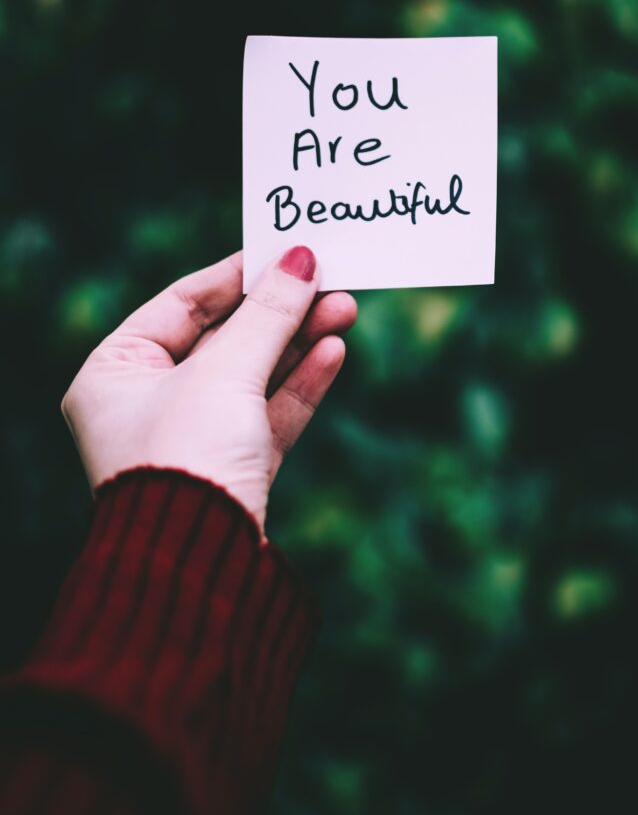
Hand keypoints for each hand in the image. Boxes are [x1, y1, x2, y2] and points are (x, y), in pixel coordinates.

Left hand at [61, 246, 355, 537]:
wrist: (197, 563)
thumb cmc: (186, 455)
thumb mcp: (226, 372)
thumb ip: (267, 314)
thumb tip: (301, 260)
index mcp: (116, 371)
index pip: (182, 303)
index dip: (236, 274)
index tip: (284, 251)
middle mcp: (148, 402)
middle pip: (224, 337)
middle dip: (280, 310)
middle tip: (328, 278)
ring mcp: (192, 436)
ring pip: (254, 374)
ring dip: (299, 341)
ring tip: (345, 308)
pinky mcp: (232, 467)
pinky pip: (269, 412)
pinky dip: (301, 382)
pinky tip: (334, 350)